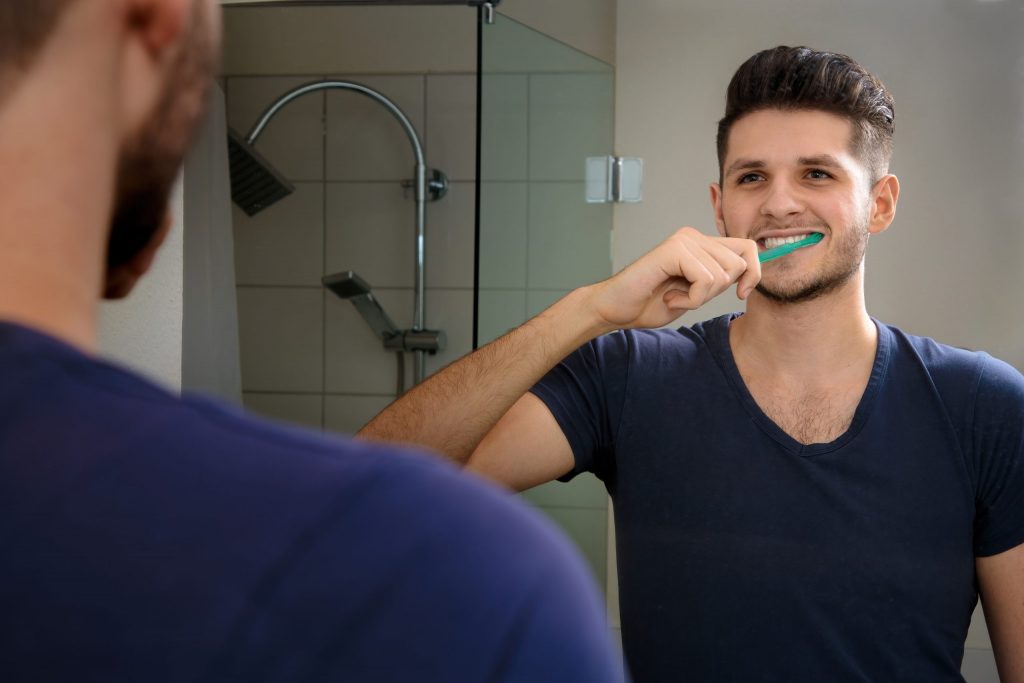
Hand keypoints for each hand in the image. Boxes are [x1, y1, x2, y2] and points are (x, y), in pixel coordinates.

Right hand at [587, 227, 759, 329]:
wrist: (615, 309)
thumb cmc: (650, 303)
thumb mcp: (697, 293)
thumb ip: (720, 280)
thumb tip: (752, 276)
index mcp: (701, 243)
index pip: (747, 248)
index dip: (753, 273)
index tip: (742, 294)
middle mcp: (694, 236)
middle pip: (739, 263)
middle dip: (719, 291)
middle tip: (689, 296)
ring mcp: (683, 241)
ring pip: (723, 275)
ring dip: (700, 298)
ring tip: (675, 296)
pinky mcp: (674, 250)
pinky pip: (705, 279)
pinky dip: (691, 299)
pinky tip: (669, 298)